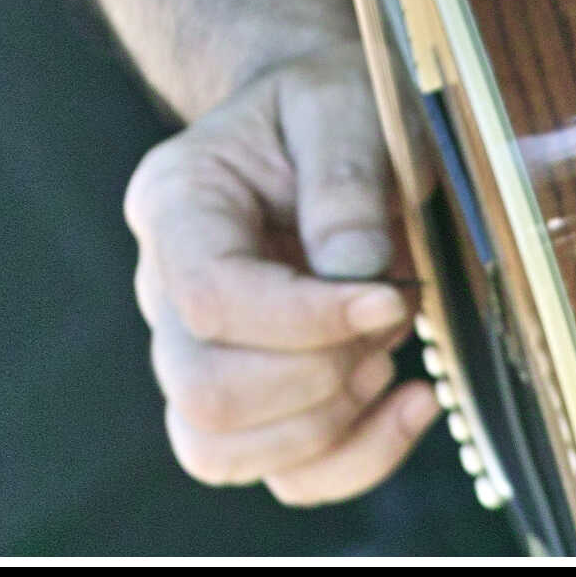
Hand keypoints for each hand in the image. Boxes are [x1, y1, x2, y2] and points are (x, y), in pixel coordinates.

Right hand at [124, 44, 439, 504]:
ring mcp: (194, 350)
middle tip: (387, 314)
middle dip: (315, 377)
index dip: (303, 318)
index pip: (209, 297)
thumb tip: (357, 276)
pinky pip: (281, 474)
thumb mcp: (340, 102)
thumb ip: (344, 177)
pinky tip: (411, 399)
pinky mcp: (247, 399)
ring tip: (386, 352)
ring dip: (326, 423)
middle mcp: (163, 285)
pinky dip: (355, 459)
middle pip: (202, 391)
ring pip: (220, 449)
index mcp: (174, 201)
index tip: (390, 296)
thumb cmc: (322, 104)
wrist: (314, 123)